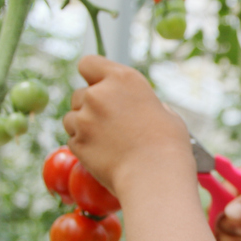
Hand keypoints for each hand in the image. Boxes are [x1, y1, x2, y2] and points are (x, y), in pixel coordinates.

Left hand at [61, 55, 192, 196]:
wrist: (155, 177)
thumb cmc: (169, 145)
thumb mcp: (165, 112)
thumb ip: (144, 103)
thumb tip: (140, 107)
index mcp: (123, 79)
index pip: (88, 63)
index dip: (92, 75)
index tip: (99, 87)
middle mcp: (98, 93)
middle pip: (79, 94)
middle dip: (89, 107)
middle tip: (109, 125)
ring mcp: (83, 118)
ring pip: (71, 117)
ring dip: (83, 127)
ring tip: (107, 142)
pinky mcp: (76, 142)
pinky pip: (72, 140)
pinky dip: (83, 146)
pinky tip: (104, 155)